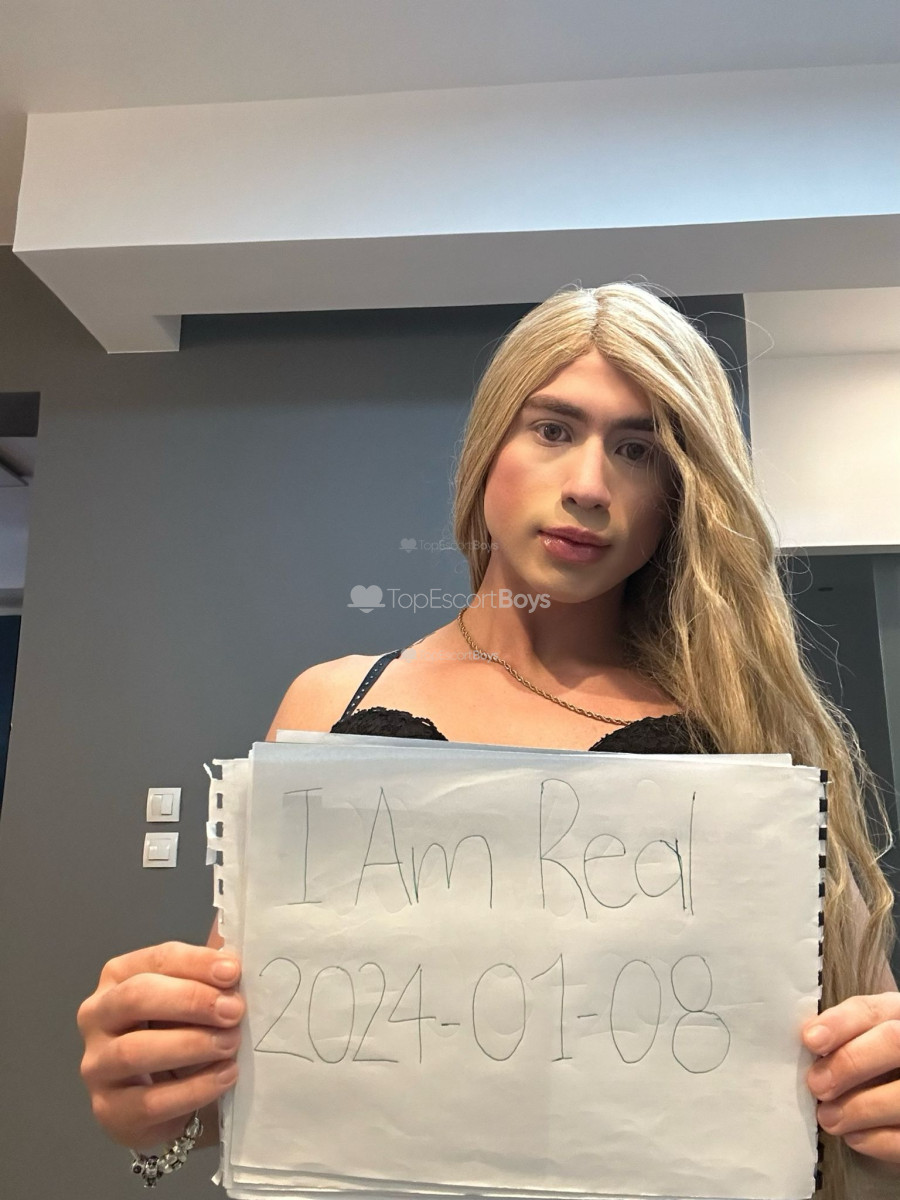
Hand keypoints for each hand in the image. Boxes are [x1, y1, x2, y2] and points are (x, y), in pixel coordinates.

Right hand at [77, 942, 244, 1151]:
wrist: (165, 1100)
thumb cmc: (180, 1032)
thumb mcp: (194, 997)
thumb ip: (212, 972)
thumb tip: (244, 942)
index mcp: (119, 977)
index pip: (157, 959)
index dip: (197, 963)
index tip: (234, 971)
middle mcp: (97, 1016)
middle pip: (137, 997)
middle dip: (191, 1000)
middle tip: (234, 1010)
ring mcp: (97, 1064)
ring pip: (135, 1051)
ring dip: (192, 1045)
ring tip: (231, 1044)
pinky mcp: (109, 1109)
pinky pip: (150, 1101)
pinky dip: (194, 1089)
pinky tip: (225, 1076)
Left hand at [803, 993, 899, 1163]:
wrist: (893, 1095)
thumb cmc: (871, 1065)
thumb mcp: (862, 1041)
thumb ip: (842, 1038)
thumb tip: (807, 1045)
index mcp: (897, 1017)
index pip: (873, 1011)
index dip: (840, 1023)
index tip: (810, 1040)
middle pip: (892, 1042)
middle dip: (850, 1062)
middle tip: (817, 1085)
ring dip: (859, 1108)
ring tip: (828, 1118)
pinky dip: (878, 1139)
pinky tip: (853, 1136)